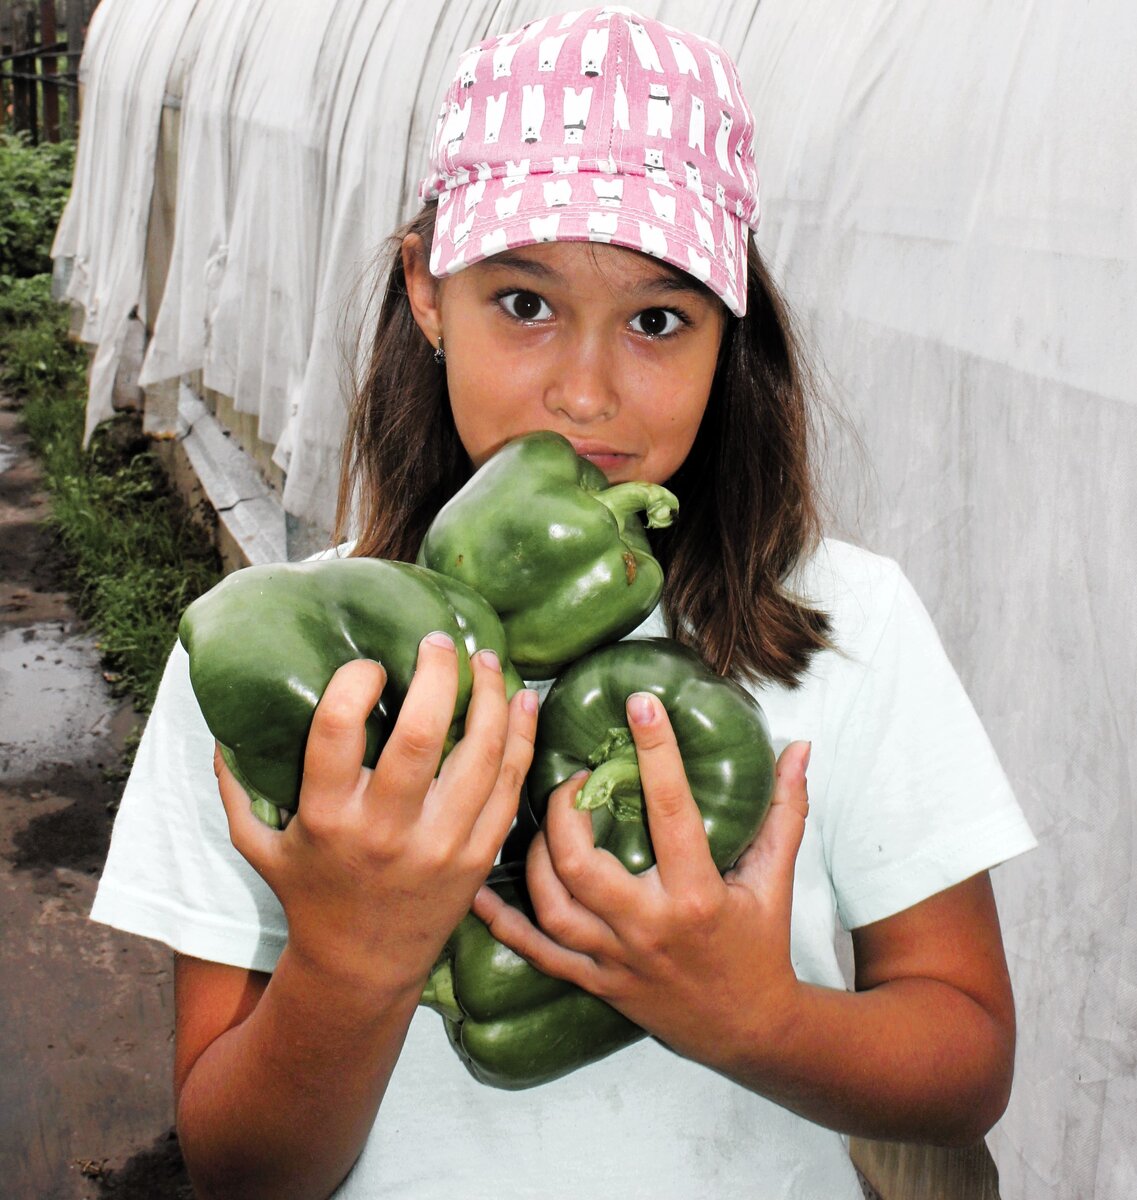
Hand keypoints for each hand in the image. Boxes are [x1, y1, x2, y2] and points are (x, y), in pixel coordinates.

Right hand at [217, 633, 538, 994]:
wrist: (363, 968)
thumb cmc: (309, 895)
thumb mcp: (258, 848)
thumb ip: (236, 790)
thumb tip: (223, 729)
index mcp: (327, 817)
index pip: (336, 730)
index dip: (355, 681)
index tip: (369, 665)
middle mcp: (386, 829)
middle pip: (422, 734)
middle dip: (439, 673)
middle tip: (441, 640)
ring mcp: (440, 844)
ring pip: (480, 754)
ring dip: (490, 696)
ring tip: (486, 660)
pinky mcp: (478, 855)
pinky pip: (509, 786)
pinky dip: (521, 737)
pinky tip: (522, 701)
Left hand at [474, 692, 810, 1067]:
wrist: (750, 1030)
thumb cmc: (761, 946)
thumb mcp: (777, 878)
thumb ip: (785, 811)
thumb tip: (799, 747)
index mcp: (697, 895)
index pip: (671, 813)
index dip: (656, 755)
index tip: (640, 706)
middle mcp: (650, 927)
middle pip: (584, 866)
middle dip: (565, 814)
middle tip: (571, 780)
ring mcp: (617, 959)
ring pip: (554, 907)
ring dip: (535, 858)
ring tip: (543, 821)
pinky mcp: (597, 982)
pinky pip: (539, 954)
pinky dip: (504, 924)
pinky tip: (479, 891)